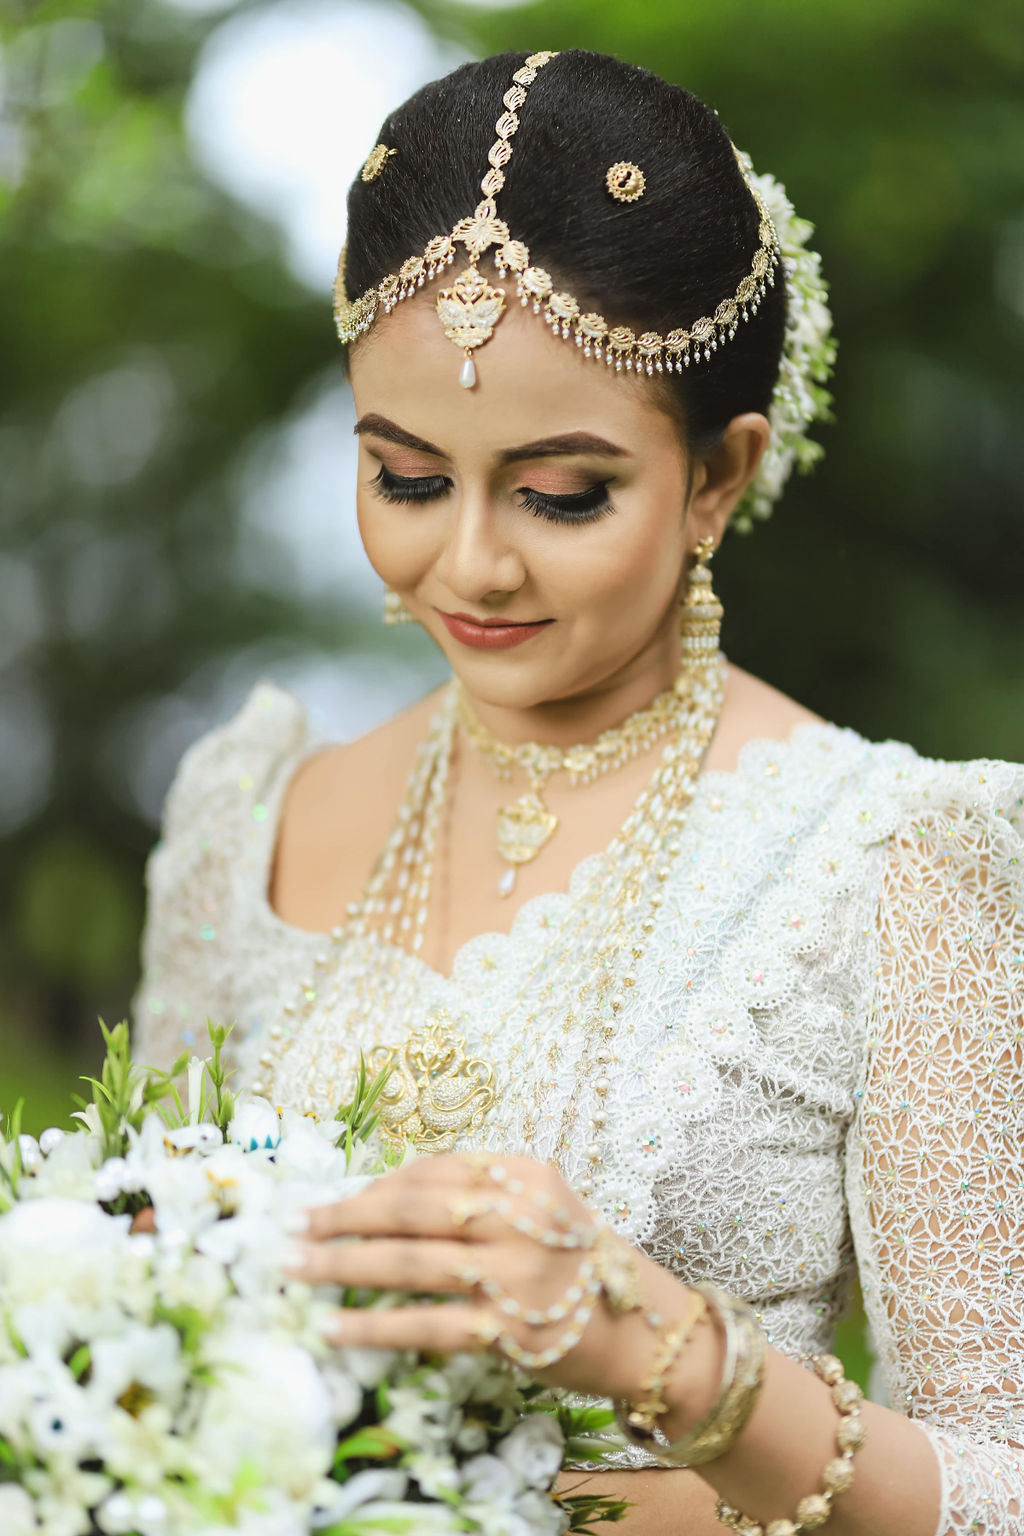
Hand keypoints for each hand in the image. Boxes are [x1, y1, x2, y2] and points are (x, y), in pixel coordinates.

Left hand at [285, 1151, 692, 1403]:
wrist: (645, 1328)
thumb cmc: (578, 1263)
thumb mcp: (540, 1207)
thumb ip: (479, 1194)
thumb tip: (385, 1196)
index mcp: (525, 1175)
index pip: (435, 1168)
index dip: (378, 1183)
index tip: (336, 1197)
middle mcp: (520, 1217)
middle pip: (415, 1208)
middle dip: (347, 1215)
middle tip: (296, 1223)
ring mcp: (515, 1274)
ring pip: (412, 1263)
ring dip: (344, 1265)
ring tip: (296, 1268)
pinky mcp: (510, 1331)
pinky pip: (428, 1326)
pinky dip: (376, 1329)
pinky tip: (336, 1329)